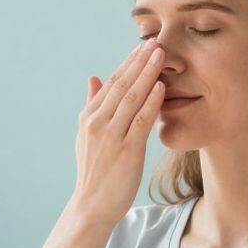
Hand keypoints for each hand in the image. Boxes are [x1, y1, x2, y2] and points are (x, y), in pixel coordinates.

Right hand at [71, 39, 166, 222]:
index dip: (128, 62)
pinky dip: (151, 101)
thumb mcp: (86, 136)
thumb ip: (92, 105)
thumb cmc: (94, 172)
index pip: (111, 83)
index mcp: (89, 117)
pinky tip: (161, 86)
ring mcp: (111, 136)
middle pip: (122, 85)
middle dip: (140, 61)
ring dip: (148, 73)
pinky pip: (141, 120)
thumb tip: (94, 77)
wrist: (92, 205)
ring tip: (161, 54)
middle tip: (155, 41)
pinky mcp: (126, 150)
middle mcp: (97, 123)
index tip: (143, 45)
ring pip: (132, 98)